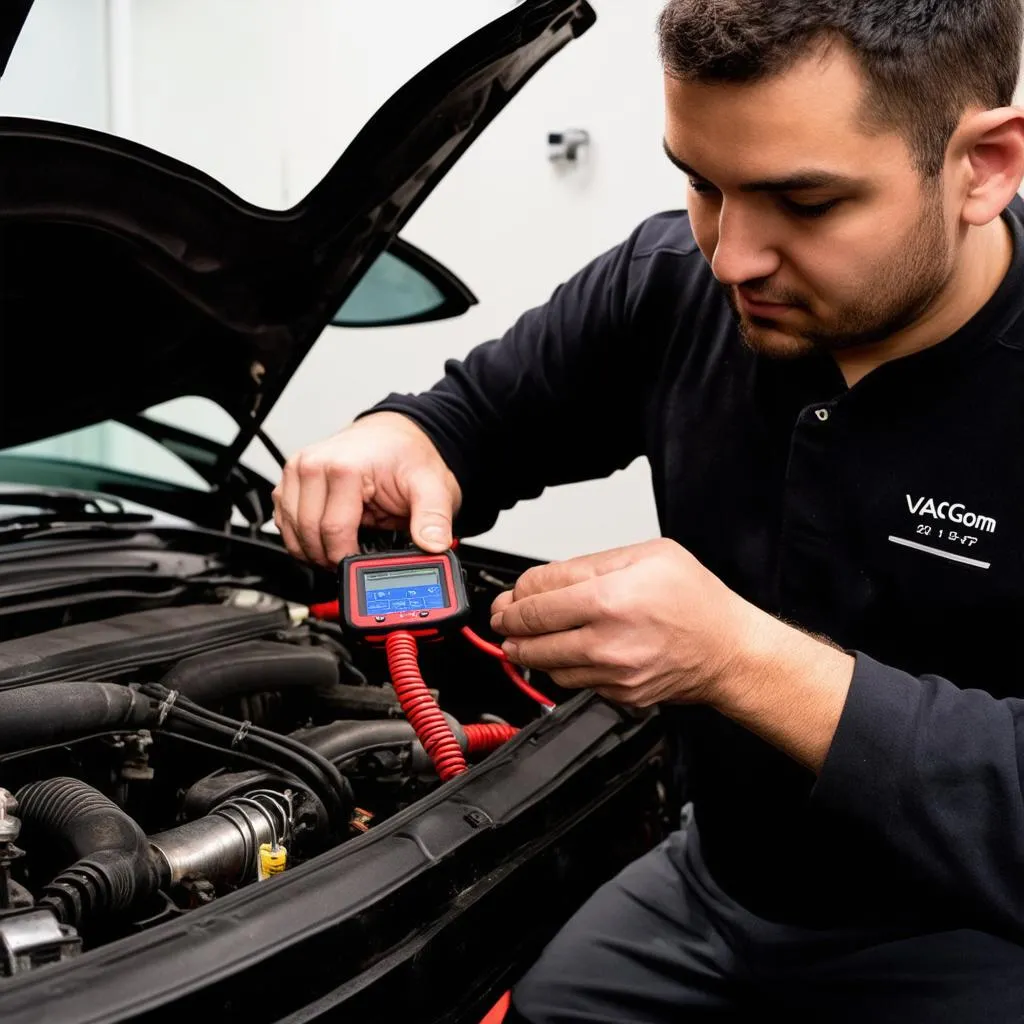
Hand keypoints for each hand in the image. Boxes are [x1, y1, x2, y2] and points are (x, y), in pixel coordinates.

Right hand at [272, 412, 461, 566]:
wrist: (395, 435)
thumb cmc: (406, 456)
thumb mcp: (431, 487)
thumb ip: (433, 518)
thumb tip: (433, 546)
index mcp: (343, 468)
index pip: (334, 531)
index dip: (346, 558)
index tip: (362, 567)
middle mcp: (312, 466)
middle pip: (309, 534)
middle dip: (329, 557)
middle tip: (352, 563)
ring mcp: (296, 472)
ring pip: (291, 531)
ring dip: (312, 550)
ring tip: (339, 552)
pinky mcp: (290, 480)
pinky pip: (284, 521)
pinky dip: (301, 537)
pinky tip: (323, 539)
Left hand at [488, 538, 762, 707]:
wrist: (730, 650)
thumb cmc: (696, 600)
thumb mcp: (646, 555)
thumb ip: (588, 564)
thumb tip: (544, 580)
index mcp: (610, 599)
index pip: (536, 603)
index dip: (513, 599)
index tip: (508, 598)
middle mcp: (607, 641)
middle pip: (531, 638)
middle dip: (508, 628)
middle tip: (502, 620)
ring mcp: (612, 674)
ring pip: (547, 666)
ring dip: (529, 651)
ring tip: (524, 639)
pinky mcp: (618, 696)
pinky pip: (574, 683)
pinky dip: (562, 668)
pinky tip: (566, 653)